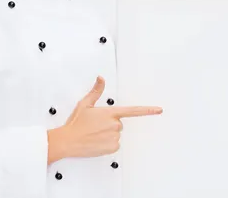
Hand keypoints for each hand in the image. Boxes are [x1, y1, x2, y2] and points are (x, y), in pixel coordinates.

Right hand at [47, 75, 162, 160]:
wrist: (68, 141)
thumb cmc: (76, 123)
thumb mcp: (85, 104)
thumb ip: (96, 91)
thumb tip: (101, 78)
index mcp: (110, 112)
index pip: (134, 110)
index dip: (148, 110)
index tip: (159, 110)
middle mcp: (115, 125)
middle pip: (119, 123)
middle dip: (109, 124)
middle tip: (95, 126)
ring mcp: (114, 137)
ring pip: (116, 134)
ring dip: (107, 134)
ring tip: (93, 134)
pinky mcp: (112, 148)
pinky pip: (114, 144)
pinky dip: (106, 144)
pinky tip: (96, 141)